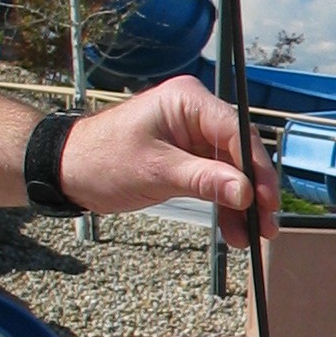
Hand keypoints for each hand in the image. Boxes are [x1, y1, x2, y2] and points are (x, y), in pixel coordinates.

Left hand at [57, 76, 280, 246]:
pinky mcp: (188, 158)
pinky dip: (224, 204)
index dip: (255, 167)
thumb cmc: (102, 159)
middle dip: (254, 190)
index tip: (266, 199)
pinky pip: (216, 181)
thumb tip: (246, 194)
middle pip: (240, 152)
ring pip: (232, 171)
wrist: (68, 171)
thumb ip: (203, 180)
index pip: (236, 130)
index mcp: (188, 101)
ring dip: (242, 204)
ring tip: (252, 235)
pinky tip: (233, 230)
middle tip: (266, 223)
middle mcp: (196, 114)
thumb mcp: (156, 171)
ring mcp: (194, 136)